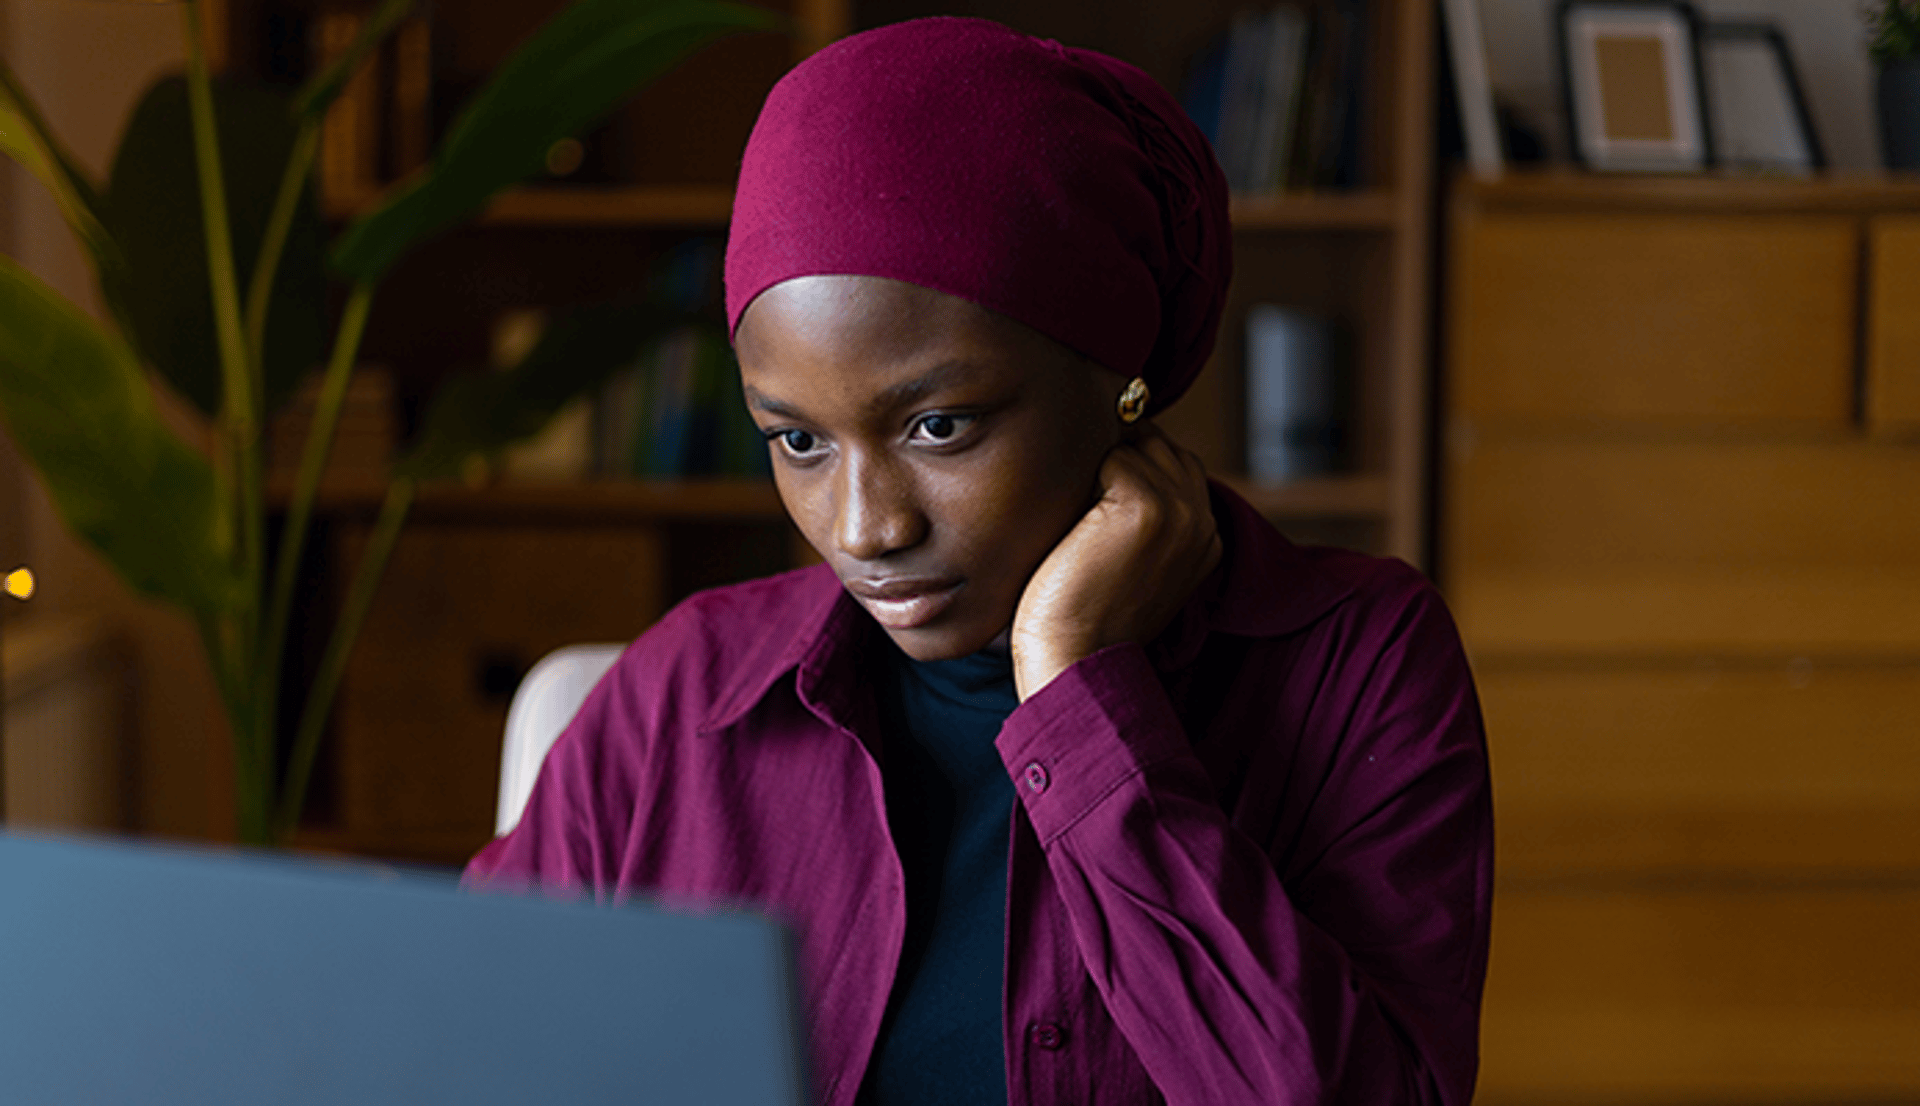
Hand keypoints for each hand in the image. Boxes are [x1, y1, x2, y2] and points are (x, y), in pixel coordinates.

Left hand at [1009, 425, 1221, 700]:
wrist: (1075, 659)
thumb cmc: (1086, 617)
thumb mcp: (1134, 565)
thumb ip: (1146, 520)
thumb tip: (1117, 461)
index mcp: (1208, 538)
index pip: (1176, 464)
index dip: (1132, 469)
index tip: (1098, 503)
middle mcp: (1203, 520)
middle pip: (1158, 446)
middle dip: (1117, 459)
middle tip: (1082, 508)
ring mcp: (1179, 510)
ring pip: (1135, 446)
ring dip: (1097, 471)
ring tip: (1079, 525)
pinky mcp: (1146, 505)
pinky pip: (1110, 457)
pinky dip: (1083, 481)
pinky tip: (1074, 528)